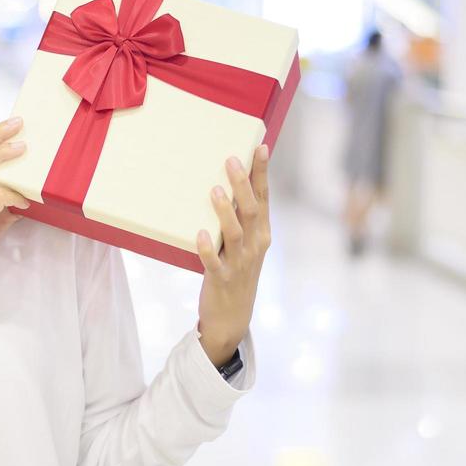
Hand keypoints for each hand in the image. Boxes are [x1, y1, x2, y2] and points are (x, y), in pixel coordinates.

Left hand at [195, 144, 272, 365]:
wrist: (233, 319)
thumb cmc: (235, 274)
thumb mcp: (244, 246)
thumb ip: (239, 220)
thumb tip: (225, 185)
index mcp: (262, 234)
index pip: (264, 198)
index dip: (262, 173)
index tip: (260, 147)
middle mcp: (255, 246)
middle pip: (252, 210)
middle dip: (243, 184)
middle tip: (231, 160)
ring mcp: (240, 263)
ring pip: (235, 233)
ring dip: (225, 211)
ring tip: (215, 191)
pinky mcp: (222, 279)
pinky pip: (215, 262)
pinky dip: (208, 248)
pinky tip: (201, 234)